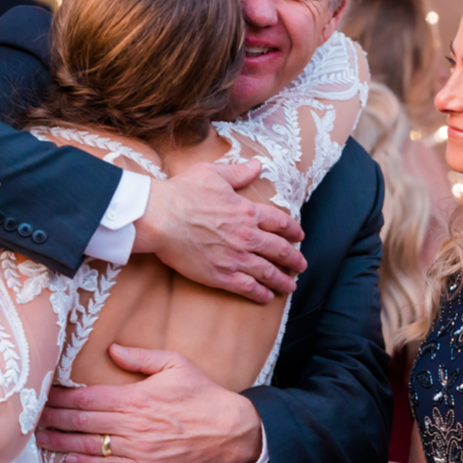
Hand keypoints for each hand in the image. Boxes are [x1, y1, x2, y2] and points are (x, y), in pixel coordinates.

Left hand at [36, 344, 263, 462]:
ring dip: (61, 442)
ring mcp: (137, 449)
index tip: (43, 395)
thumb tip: (112, 350)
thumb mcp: (175, 364)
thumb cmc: (201, 394)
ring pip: (89, 446)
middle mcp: (132, 425)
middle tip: (29, 418)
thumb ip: (141, 357)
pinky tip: (66, 457)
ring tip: (39, 439)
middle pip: (82, 423)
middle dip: (53, 420)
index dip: (61, 398)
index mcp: (136, 398)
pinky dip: (83, 462)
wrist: (228, 429)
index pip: (87, 399)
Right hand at [132, 159, 305, 303]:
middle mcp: (247, 236)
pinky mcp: (221, 275)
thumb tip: (257, 164)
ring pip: (267, 272)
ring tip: (290, 286)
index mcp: (247, 211)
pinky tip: (267, 298)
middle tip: (301, 266)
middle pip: (279, 250)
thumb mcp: (213, 174)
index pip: (279, 222)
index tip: (299, 236)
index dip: (293, 230)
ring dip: (282, 280)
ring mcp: (235, 258)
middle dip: (294, 259)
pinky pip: (247, 287)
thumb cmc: (182, 193)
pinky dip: (260, 294)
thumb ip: (238, 173)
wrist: (161, 218)